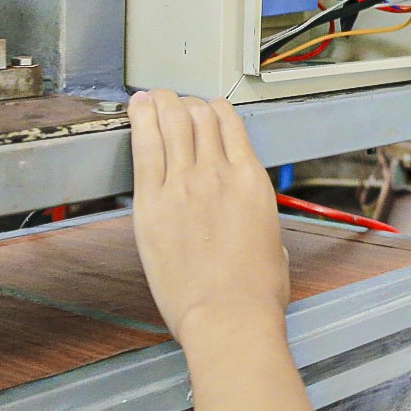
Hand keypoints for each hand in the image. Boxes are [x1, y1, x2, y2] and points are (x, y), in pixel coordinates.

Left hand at [128, 90, 289, 346]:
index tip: (205, 109)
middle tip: (174, 100)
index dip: (214, 109)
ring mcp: (184, 184)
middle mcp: (219, 173)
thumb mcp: (273, 242)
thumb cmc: (255, 291)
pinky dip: (141, 120)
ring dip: (163, 103)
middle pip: (199, 117)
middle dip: (186, 103)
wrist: (229, 315)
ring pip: (172, 123)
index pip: (230, 125)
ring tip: (153, 95)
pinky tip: (137, 108)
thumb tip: (252, 224)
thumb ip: (257, 219)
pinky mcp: (153, 203)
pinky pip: (145, 148)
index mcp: (251, 180)